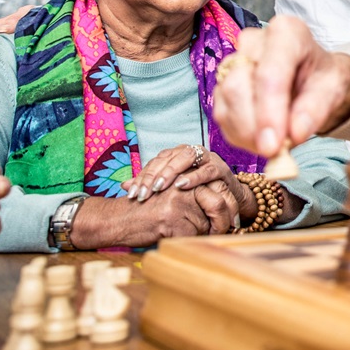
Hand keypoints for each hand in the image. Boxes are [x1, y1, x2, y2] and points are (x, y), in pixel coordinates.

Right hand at [69, 183, 231, 248]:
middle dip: (226, 221)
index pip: (222, 189)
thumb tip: (227, 213)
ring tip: (203, 236)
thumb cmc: (147, 210)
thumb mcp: (174, 196)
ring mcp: (179, 203)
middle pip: (221, 204)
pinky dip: (190, 241)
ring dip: (207, 233)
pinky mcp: (172, 221)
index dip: (231, 206)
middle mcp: (185, 187)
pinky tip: (180, 239)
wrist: (118, 219)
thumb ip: (197, 198)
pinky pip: (193, 236)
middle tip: (230, 230)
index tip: (233, 219)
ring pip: (208, 224)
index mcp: (187, 178)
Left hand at [122, 144, 251, 220]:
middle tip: (142, 193)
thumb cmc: (196, 192)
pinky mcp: (221, 168)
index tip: (131, 194)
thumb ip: (150, 185)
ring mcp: (207, 157)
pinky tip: (181, 185)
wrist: (226, 198)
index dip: (142, 176)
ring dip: (172, 172)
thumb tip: (123, 186)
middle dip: (153, 175)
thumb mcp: (171, 189)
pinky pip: (207, 169)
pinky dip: (194, 176)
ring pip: (187, 157)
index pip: (156, 161)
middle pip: (168, 157)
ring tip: (159, 188)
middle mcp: (191, 152)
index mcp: (177, 155)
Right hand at [214, 16, 349, 158]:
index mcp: (287, 33)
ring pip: (225, 101)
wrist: (312, 79)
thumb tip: (295, 134)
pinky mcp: (222, 84)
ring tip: (273, 145)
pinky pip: (221, 113)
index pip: (270, 73)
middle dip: (254, 126)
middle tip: (275, 151)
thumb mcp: (333, 90)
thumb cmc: (323, 79)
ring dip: (246, 133)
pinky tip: (260, 138)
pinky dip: (239, 134)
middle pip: (239, 86)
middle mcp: (254, 41)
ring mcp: (233, 61)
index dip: (269, 112)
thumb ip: (316, 110)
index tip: (274, 145)